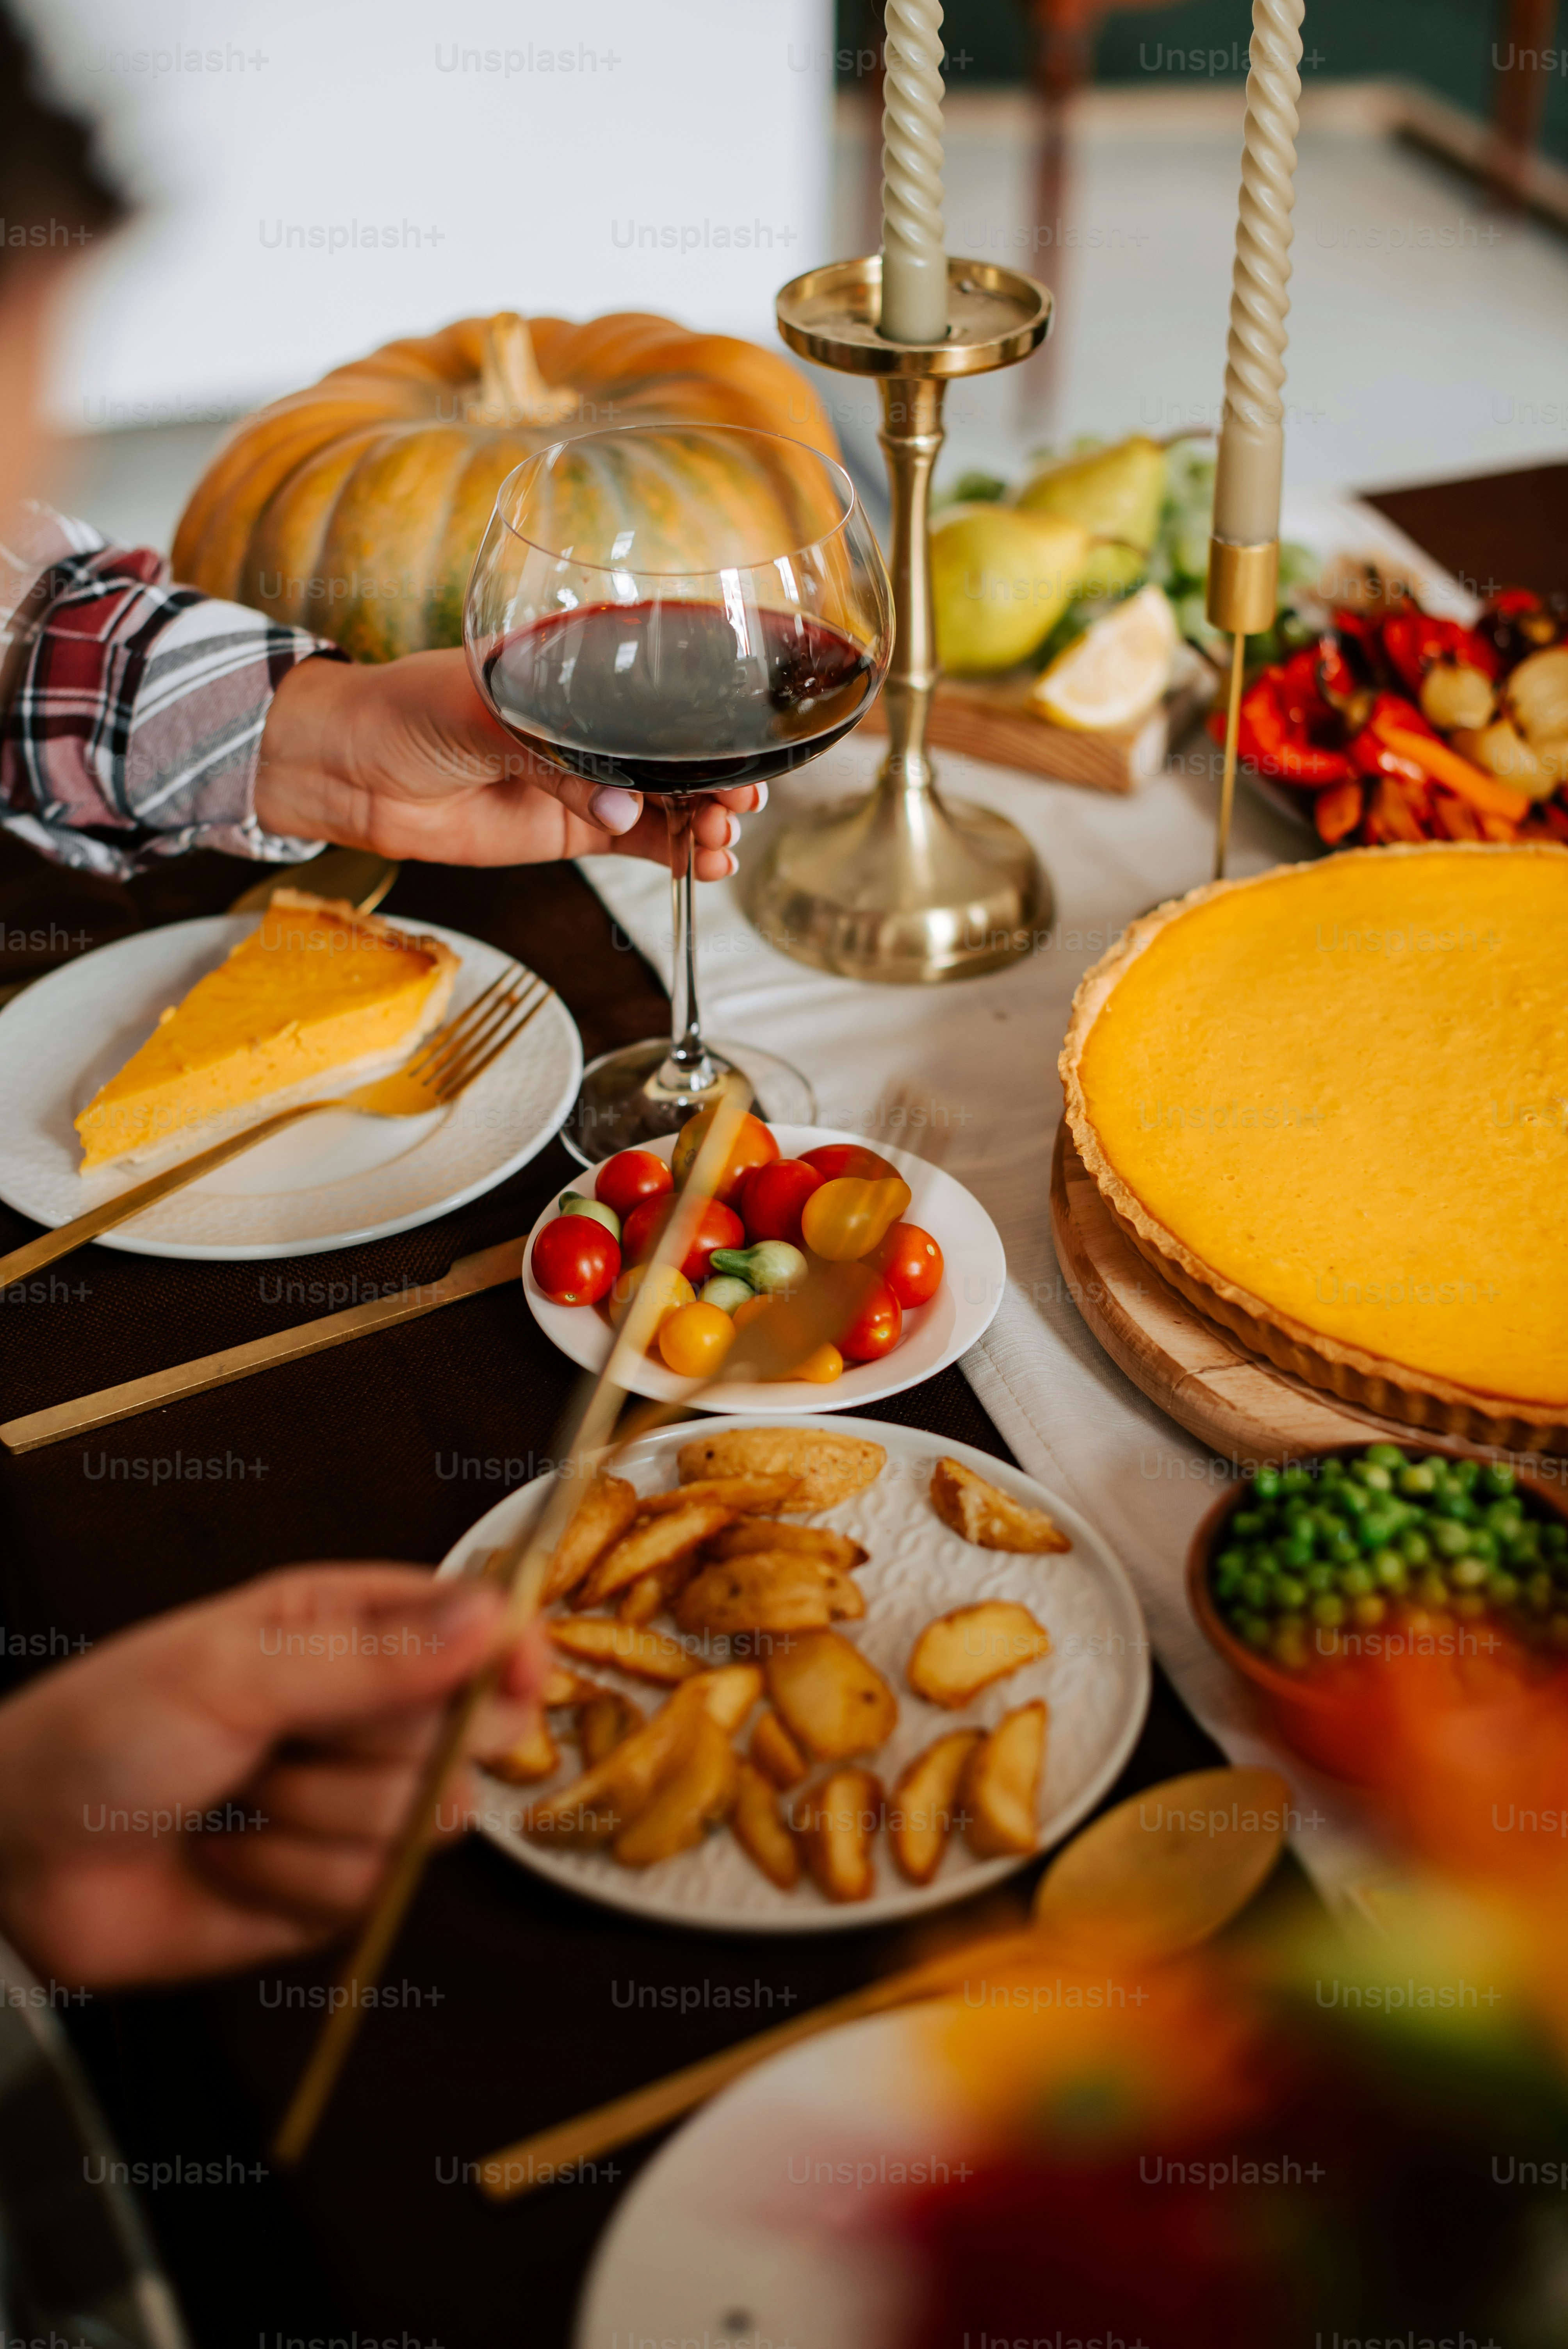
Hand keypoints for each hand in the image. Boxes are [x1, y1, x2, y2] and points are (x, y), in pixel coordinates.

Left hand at [0, 1566, 543, 1988]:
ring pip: (425, 1821)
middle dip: (390, 1748)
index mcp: (350, 1625)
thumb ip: (375, 1654)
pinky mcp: (333, 1891)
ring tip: (239, 1795)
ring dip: (318, 1819)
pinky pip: (371, 1893)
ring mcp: (353, 1803)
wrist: (20, 1855)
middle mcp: (367, 1710)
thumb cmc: (105, 1730)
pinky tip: (226, 1853)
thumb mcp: (237, 1668)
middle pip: (474, 1733)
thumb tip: (494, 1619)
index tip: (518, 1683)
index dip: (511, 1656)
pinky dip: (287, 1878)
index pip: (480, 1630)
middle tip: (307, 1737)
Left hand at [254, 650, 761, 875]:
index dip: (708, 718)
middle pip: (678, 753)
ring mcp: (590, 780)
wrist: (351, 771)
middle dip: (719, 779)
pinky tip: (704, 866)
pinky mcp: (574, 831)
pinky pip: (640, 846)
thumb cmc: (407, 709)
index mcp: (580, 670)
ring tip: (718, 843)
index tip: (740, 742)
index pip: (663, 687)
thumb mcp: (484, 712)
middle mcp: (595, 725)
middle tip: (734, 804)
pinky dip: (676, 858)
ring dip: (704, 824)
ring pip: (669, 804)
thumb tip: (622, 813)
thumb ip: (556, 760)